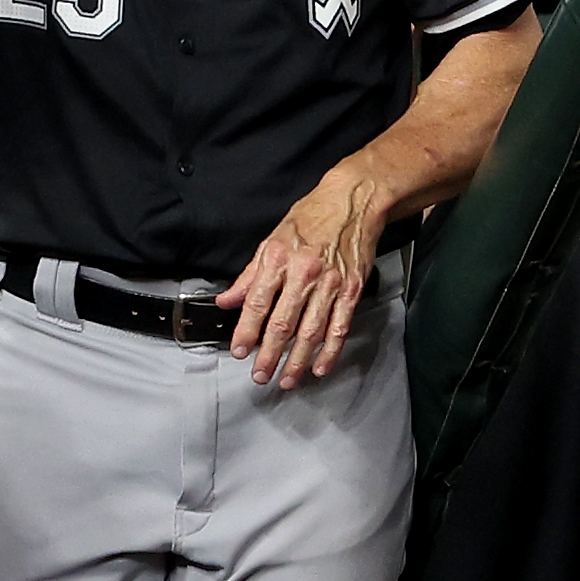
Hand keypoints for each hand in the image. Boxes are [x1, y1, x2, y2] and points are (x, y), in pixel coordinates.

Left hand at [216, 166, 389, 389]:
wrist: (353, 201)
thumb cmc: (310, 219)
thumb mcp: (272, 240)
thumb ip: (249, 275)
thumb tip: (227, 300)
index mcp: (279, 258)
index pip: (257, 302)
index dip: (246, 330)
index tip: (238, 351)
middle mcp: (304, 273)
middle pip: (284, 323)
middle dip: (270, 355)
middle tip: (259, 376)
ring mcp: (331, 283)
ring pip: (311, 331)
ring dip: (297, 360)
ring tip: (286, 380)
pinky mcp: (352, 290)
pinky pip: (340, 327)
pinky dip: (330, 351)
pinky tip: (319, 367)